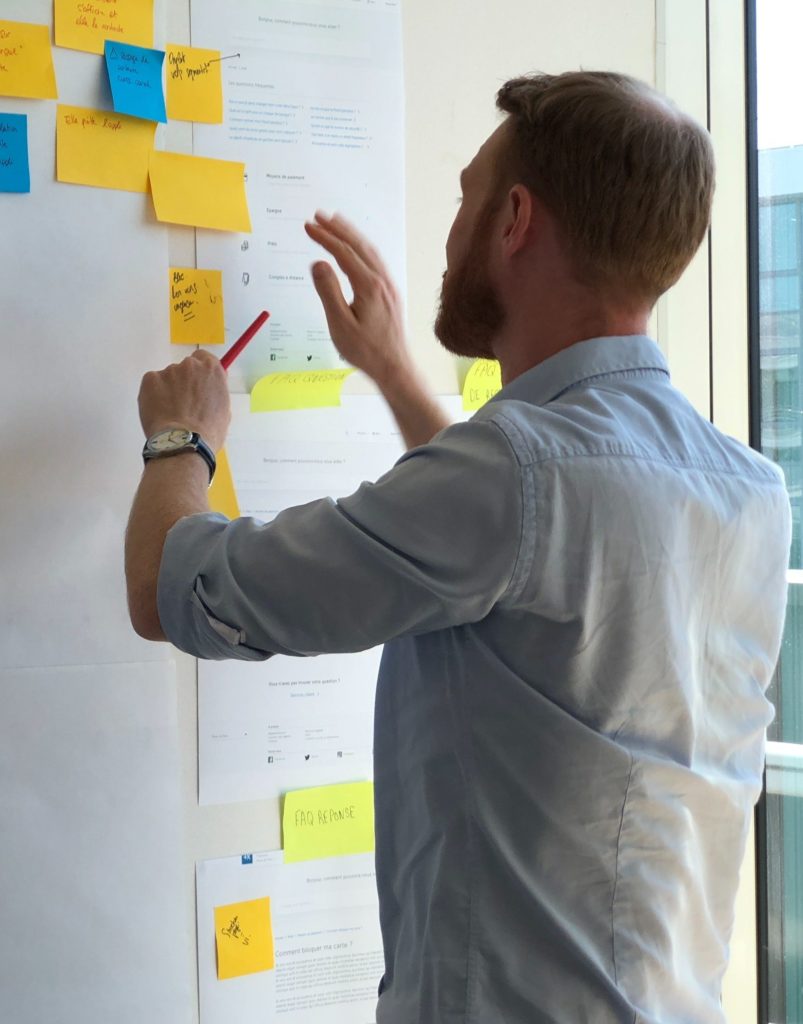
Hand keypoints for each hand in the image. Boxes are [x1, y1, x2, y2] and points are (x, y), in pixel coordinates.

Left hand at [138, 350, 230, 451]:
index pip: (204, 358)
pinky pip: (152, 385)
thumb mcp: (223, 410)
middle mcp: (191, 365)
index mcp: (212, 370)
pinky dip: (153, 396)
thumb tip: (206, 393)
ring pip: (167, 378)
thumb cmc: (208, 432)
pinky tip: (159, 413)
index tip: (198, 383)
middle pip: (185, 368)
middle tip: (183, 403)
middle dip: (183, 382)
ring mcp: (168, 370)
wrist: (183, 443)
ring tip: (170, 414)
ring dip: (168, 390)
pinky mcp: (150, 379)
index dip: (200, 372)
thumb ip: (214, 393)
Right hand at [304, 212, 411, 387]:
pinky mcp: (391, 292)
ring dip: (351, 234)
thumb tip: (318, 263)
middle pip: (358, 245)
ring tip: (335, 221)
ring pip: (370, 250)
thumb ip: (329, 291)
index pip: (343, 252)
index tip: (308, 226)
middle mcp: (382, 280)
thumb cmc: (367, 351)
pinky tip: (356, 248)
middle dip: (337, 227)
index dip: (324, 237)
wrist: (396, 367)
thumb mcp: (340, 324)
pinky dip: (362, 247)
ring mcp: (389, 285)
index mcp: (369, 286)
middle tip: (318, 215)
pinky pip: (376, 260)